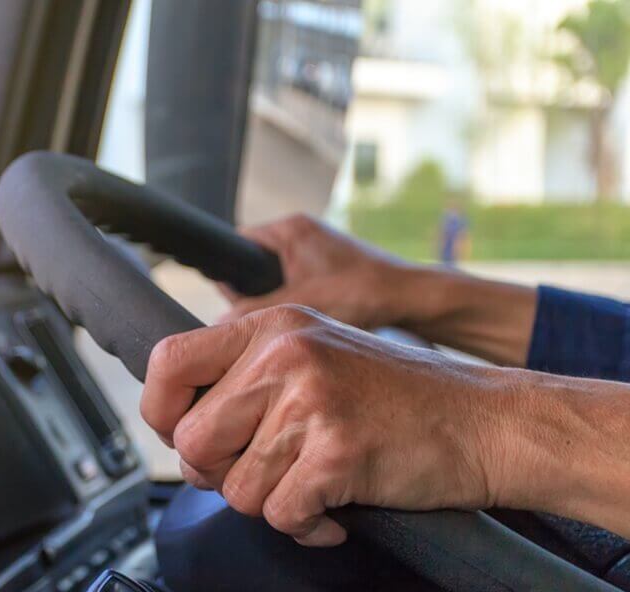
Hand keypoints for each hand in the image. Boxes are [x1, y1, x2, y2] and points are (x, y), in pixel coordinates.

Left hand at [142, 305, 510, 546]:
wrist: (487, 423)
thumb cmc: (403, 401)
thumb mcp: (319, 355)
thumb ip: (252, 375)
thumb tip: (179, 423)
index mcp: (273, 325)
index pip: (167, 362)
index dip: (161, 414)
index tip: (187, 439)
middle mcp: (285, 354)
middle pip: (191, 442)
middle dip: (221, 475)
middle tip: (268, 475)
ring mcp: (310, 401)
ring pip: (235, 489)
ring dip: (272, 504)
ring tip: (315, 487)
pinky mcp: (336, 452)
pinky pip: (280, 516)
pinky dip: (307, 527)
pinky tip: (337, 510)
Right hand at [221, 214, 416, 328]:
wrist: (409, 297)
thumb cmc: (362, 291)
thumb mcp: (300, 304)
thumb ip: (255, 311)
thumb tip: (220, 324)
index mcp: (289, 228)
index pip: (237, 242)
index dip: (229, 271)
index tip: (232, 300)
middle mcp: (300, 231)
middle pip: (253, 260)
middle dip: (252, 289)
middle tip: (261, 314)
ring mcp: (315, 246)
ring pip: (274, 273)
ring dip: (275, 296)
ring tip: (287, 315)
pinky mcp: (327, 263)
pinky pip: (294, 279)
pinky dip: (294, 297)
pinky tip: (305, 316)